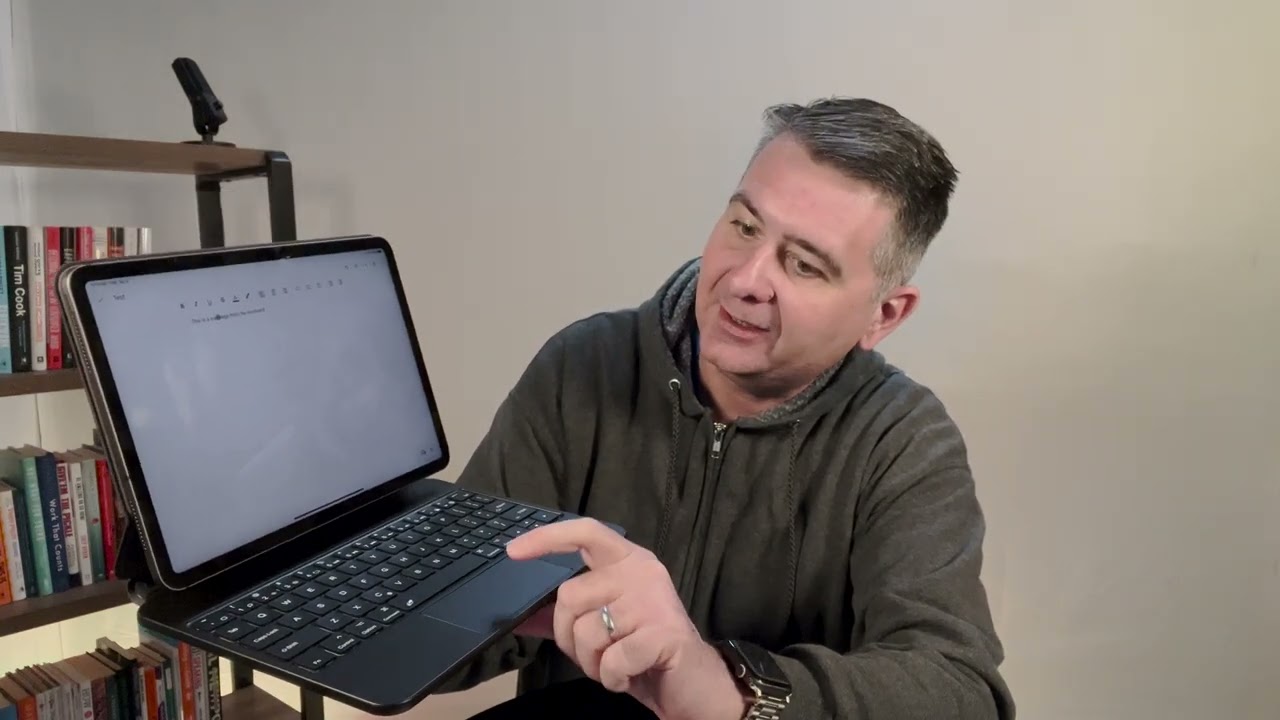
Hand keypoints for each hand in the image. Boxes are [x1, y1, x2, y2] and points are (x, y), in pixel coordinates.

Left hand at [505, 518, 748, 719]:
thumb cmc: (644, 653)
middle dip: (570, 638)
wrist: (695, 686)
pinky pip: (611, 659)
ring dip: (593, 664)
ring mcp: (655, 600)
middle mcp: (642, 571)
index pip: (585, 533)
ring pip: (587, 632)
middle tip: (596, 654)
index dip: (547, 538)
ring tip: (618, 665)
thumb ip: (563, 619)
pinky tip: (630, 676)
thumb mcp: (601, 630)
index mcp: (627, 561)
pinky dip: (612, 678)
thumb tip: (520, 619)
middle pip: (570, 596)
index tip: (512, 551)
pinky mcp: (664, 633)